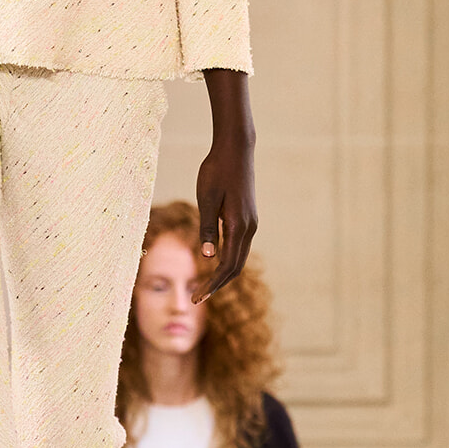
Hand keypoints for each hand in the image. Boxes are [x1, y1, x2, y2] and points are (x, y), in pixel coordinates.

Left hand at [194, 66, 256, 300]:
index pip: (227, 265)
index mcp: (239, 226)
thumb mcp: (207, 198)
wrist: (236, 149)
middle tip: (197, 298)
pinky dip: (227, 260)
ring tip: (204, 286)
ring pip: (239, 257)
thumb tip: (206, 257)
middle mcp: (249, 228)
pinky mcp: (247, 217)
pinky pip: (239, 246)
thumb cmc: (217, 170)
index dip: (213, 284)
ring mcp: (250, 223)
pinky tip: (213, 262)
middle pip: (236, 266)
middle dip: (217, 284)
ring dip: (223, 274)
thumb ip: (207, 227)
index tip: (197, 298)